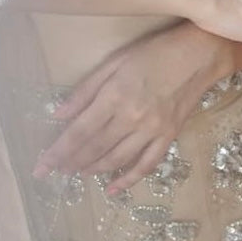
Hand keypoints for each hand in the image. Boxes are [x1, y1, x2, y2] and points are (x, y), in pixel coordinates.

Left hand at [34, 21, 241, 192]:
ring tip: (77, 173)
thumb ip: (86, 89)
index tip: (40, 167)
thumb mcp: (116, 61)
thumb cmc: (155, 51)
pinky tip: (113, 189)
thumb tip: (58, 114)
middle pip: (94, 148)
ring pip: (117, 159)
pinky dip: (128, 180)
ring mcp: (153, 129)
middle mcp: (132, 117)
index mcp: (115, 95)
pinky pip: (147, 164)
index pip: (79, 131)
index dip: (57, 152)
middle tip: (54, 172)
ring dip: (93, 169)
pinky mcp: (169, 136)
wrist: (201, 53)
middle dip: (70, 163)